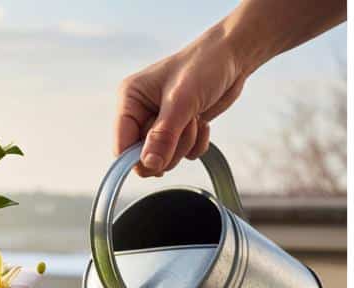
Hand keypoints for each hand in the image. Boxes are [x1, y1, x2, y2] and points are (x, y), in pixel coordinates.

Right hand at [116, 28, 249, 176]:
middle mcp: (140, 112)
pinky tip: (202, 122)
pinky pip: (182, 155)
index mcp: (130, 99)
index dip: (138, 158)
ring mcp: (159, 123)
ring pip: (164, 158)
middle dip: (169, 148)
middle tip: (186, 124)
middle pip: (143, 156)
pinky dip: (196, 145)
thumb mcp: (182, 101)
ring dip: (185, 144)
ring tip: (195, 117)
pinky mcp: (178, 130)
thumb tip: (149, 165)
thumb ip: (163, 135)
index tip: (159, 158)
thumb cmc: (204, 65)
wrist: (232, 56)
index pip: (121, 145)